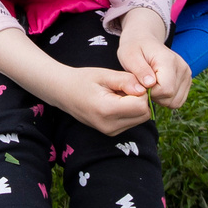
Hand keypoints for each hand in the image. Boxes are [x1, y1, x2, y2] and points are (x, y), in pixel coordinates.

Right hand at [41, 63, 156, 136]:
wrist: (63, 92)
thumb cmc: (82, 80)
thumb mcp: (104, 75)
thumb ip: (126, 80)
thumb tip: (144, 88)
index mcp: (107, 110)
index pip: (141, 105)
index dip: (140, 91)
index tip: (128, 82)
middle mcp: (110, 126)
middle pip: (144, 114)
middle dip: (140, 99)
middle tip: (123, 88)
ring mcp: (110, 131)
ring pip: (140, 119)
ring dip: (135, 105)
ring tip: (118, 94)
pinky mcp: (111, 133)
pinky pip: (132, 122)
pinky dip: (130, 111)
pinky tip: (116, 102)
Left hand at [114, 9, 192, 112]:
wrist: (144, 40)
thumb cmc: (134, 48)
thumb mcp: (129, 56)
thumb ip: (139, 70)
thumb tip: (150, 84)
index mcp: (169, 60)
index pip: (165, 90)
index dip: (149, 92)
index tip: (139, 83)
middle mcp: (183, 67)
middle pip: (170, 97)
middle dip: (154, 96)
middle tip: (143, 83)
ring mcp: (187, 74)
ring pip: (175, 102)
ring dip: (160, 99)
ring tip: (150, 85)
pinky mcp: (187, 81)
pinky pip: (178, 101)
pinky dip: (166, 99)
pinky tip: (157, 88)